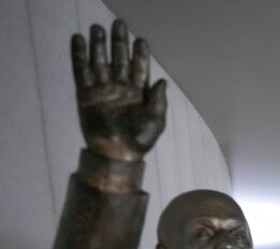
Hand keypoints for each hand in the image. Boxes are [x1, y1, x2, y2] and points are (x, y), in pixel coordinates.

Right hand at [72, 21, 166, 161]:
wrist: (116, 155)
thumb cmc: (140, 141)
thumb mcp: (155, 122)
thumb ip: (158, 102)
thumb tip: (162, 81)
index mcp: (139, 93)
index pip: (139, 68)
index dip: (139, 54)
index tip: (140, 40)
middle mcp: (120, 88)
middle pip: (119, 59)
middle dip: (119, 42)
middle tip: (119, 24)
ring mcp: (102, 90)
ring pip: (100, 62)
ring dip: (99, 45)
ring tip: (97, 27)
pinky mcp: (85, 95)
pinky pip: (81, 72)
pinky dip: (79, 56)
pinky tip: (78, 40)